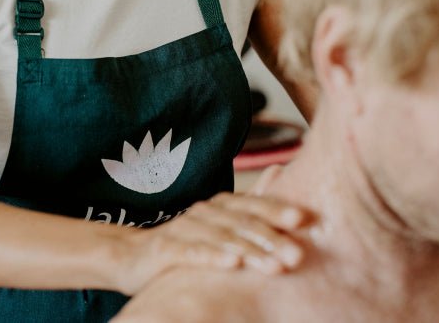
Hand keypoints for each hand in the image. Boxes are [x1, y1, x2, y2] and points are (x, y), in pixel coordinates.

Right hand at [115, 192, 313, 294]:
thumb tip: (279, 170)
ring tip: (275, 266)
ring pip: (222, 239)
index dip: (278, 210)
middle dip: (272, 238)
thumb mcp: (222, 224)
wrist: (133, 255)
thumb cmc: (187, 242)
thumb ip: (251, 202)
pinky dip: (213, 257)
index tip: (305, 220)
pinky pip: (192, 253)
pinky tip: (232, 264)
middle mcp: (205, 212)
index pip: (253, 205)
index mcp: (221, 206)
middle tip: (297, 254)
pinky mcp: (167, 249)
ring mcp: (185, 229)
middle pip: (242, 224)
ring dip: (250, 252)